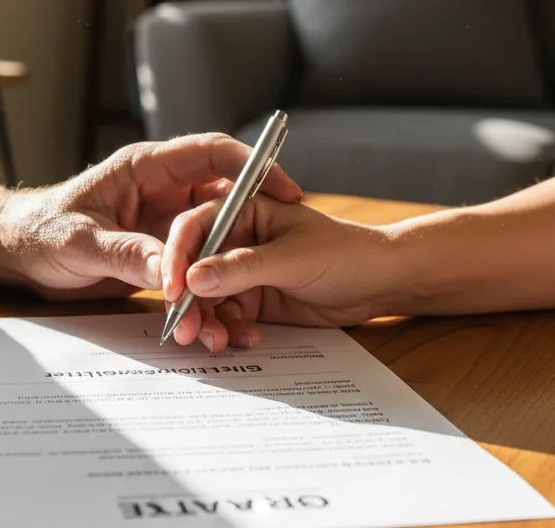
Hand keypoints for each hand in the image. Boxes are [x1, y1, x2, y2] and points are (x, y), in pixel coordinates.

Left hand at [4, 133, 301, 299]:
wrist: (18, 254)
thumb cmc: (39, 231)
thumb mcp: (79, 242)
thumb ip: (124, 253)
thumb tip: (170, 271)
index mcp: (148, 169)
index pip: (213, 153)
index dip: (254, 166)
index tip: (286, 191)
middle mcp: (164, 193)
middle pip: (224, 206)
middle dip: (245, 242)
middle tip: (267, 272)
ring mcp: (164, 225)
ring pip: (212, 248)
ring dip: (223, 283)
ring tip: (235, 324)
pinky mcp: (159, 255)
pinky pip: (193, 273)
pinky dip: (203, 300)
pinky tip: (210, 329)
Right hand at [161, 196, 402, 350]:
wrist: (382, 283)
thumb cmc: (346, 253)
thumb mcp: (292, 258)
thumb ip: (242, 268)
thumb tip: (193, 279)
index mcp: (243, 211)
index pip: (195, 228)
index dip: (177, 256)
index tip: (172, 288)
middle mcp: (236, 240)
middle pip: (193, 268)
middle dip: (187, 300)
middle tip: (185, 329)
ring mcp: (242, 272)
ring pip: (205, 298)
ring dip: (205, 321)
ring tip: (215, 342)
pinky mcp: (252, 300)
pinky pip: (226, 317)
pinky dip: (227, 331)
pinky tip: (242, 340)